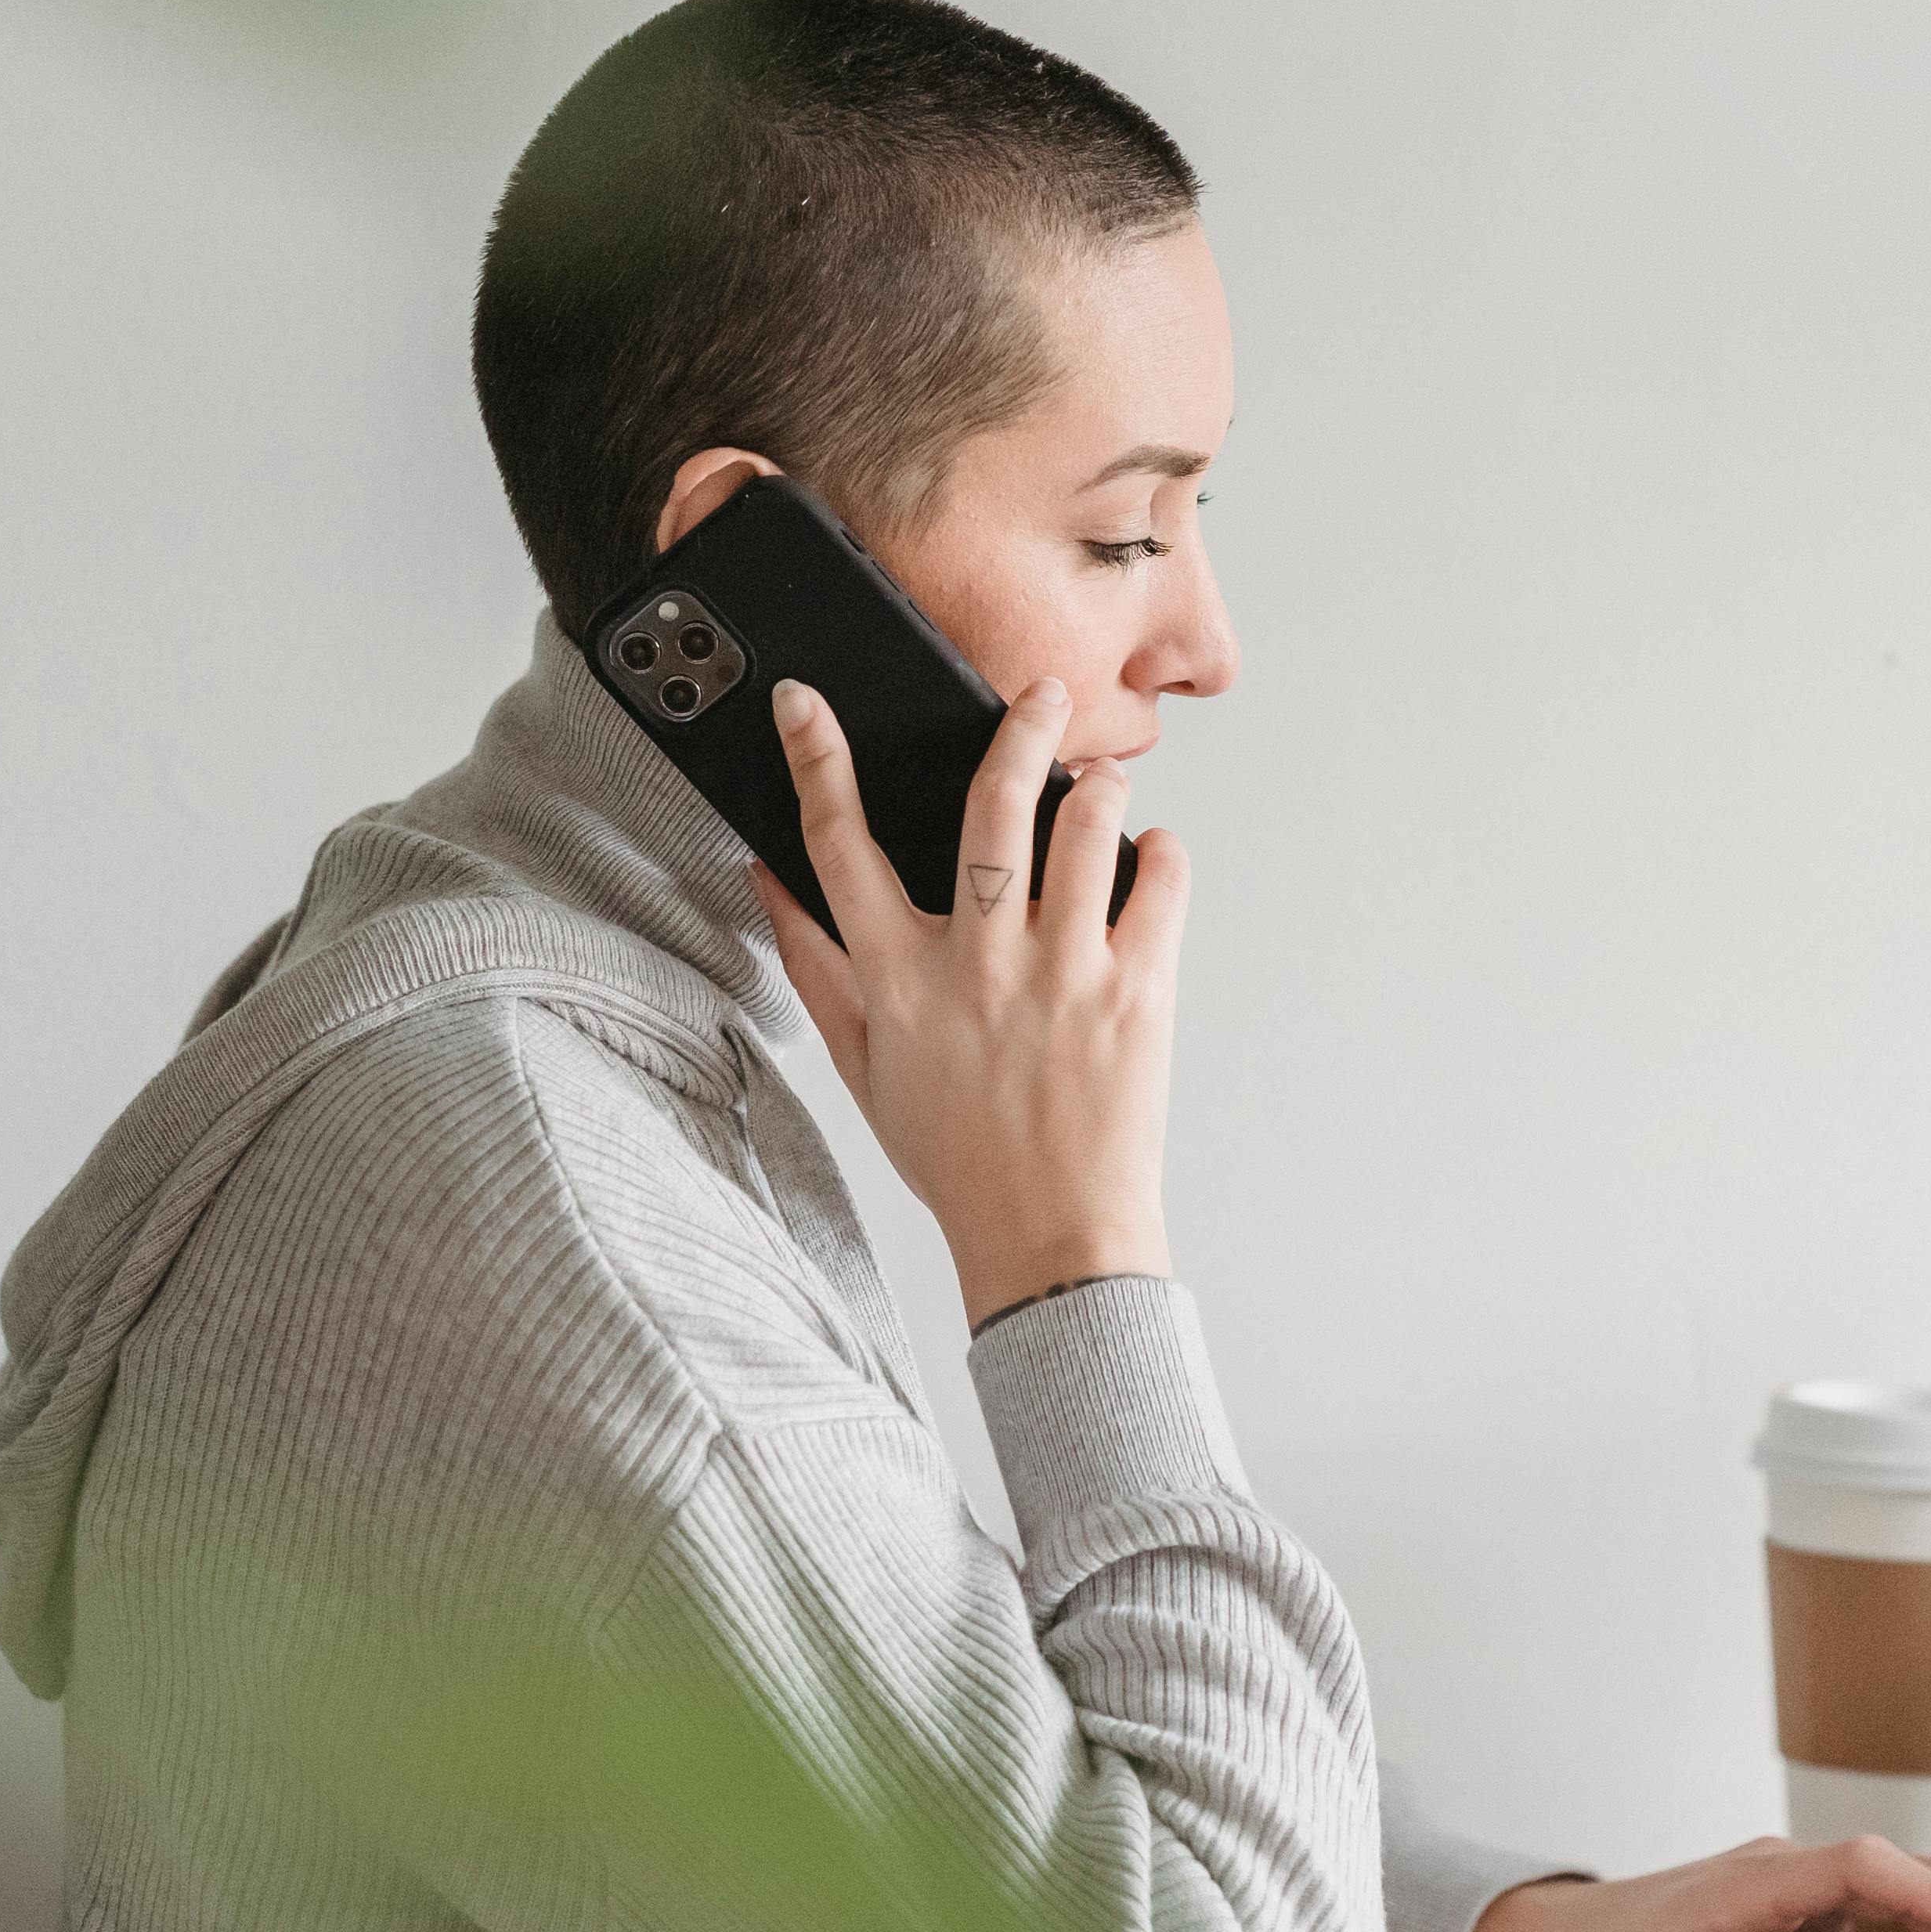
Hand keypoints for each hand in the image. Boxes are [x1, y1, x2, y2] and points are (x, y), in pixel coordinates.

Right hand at [755, 675, 1191, 1324]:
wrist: (1049, 1238)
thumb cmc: (955, 1155)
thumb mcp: (861, 1066)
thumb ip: (813, 967)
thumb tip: (767, 878)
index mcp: (898, 979)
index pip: (839, 845)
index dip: (814, 760)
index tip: (804, 703)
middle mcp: (978, 964)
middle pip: (988, 803)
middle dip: (1015, 726)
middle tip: (1038, 693)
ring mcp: (1064, 974)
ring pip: (1086, 827)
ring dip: (1099, 785)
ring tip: (1103, 781)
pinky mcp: (1139, 992)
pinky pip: (1163, 884)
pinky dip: (1162, 853)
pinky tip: (1150, 857)